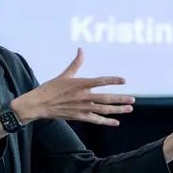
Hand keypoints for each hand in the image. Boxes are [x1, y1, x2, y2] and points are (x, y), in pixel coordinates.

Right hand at [11, 48, 134, 125]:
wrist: (39, 104)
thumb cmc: (50, 88)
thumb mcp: (64, 75)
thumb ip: (76, 63)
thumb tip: (81, 49)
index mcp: (80, 84)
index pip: (100, 81)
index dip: (113, 80)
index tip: (124, 80)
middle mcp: (83, 96)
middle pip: (105, 98)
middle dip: (120, 99)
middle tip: (132, 99)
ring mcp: (81, 108)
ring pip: (103, 110)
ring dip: (117, 110)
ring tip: (129, 109)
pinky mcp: (79, 117)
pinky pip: (95, 120)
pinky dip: (106, 122)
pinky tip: (116, 122)